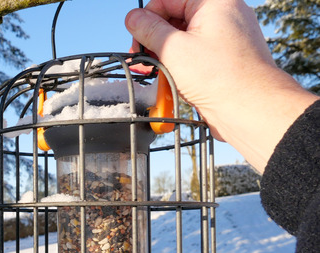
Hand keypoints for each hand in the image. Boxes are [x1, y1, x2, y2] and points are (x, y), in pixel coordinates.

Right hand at [125, 0, 317, 171]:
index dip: (148, 18)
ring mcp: (226, 39)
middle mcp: (224, 16)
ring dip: (164, 55)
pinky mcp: (225, 61)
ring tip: (153, 72)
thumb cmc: (219, 77)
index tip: (136, 38)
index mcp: (215, 3)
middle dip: (155, 39)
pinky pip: (196, 56)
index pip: (169, 0)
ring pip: (185, 40)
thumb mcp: (172, 48)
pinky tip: (169, 81)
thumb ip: (148, 29)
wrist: (251, 110)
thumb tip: (133, 17)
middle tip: (142, 57)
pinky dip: (179, 66)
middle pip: (176, 19)